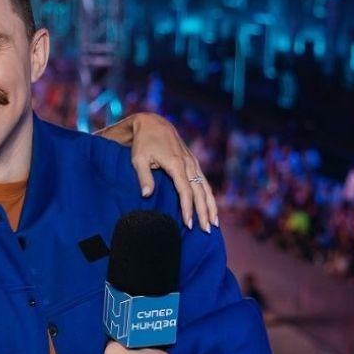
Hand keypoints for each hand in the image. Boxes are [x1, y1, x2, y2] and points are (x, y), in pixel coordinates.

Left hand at [119, 112, 218, 231]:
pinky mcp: (193, 162)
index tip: (189, 224)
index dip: (188, 208)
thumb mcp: (138, 159)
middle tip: (206, 230)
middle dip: (204, 212)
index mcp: (176, 164)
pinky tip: (211, 206)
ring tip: (214, 223)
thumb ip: (144, 177)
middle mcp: (188, 164)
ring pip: (205, 187)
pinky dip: (208, 195)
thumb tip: (146, 195)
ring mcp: (192, 162)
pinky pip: (203, 181)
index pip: (185, 191)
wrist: (153, 123)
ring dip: (211, 205)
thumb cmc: (143, 142)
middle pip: (199, 192)